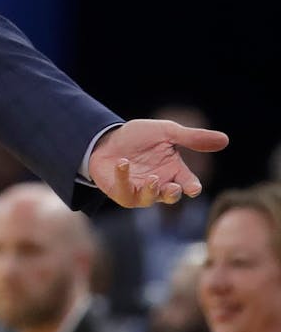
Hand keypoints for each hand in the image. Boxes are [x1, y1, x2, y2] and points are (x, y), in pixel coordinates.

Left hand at [89, 118, 228, 207]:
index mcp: (175, 171)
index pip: (189, 184)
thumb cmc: (138, 137)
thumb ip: (192, 138)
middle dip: (173, 194)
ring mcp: (141, 191)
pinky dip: (124, 177)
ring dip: (151, 191)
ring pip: (150, 198)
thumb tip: (226, 139)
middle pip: (171, 196)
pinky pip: (125, 191)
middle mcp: (160, 184)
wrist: (106, 138)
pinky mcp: (122, 192)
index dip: (192, 187)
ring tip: (152, 179)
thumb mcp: (166, 132)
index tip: (192, 187)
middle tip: (173, 187)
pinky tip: (122, 163)